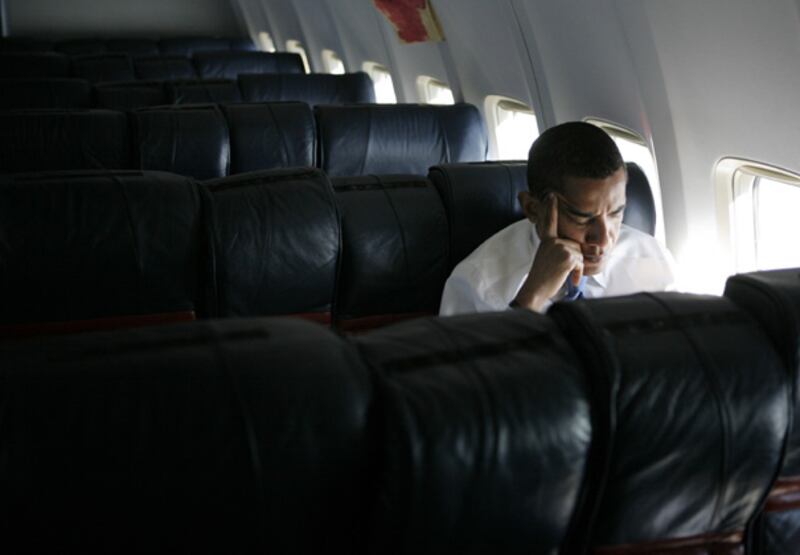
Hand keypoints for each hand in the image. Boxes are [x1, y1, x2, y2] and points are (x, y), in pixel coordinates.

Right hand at [513, 193, 583, 311]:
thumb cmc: (542, 279)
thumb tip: (592, 250)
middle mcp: (553, 241)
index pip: (549, 222)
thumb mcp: (550, 260)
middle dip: (575, 260)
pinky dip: (577, 273)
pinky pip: (581, 263)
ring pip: (580, 255)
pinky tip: (568, 279)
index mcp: (547, 241)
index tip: (551, 195)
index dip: (550, 208)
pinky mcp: (567, 257)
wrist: (535, 289)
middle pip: (576, 246)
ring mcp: (560, 248)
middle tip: (561, 271)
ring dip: (576, 268)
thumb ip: (563, 252)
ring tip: (562, 275)